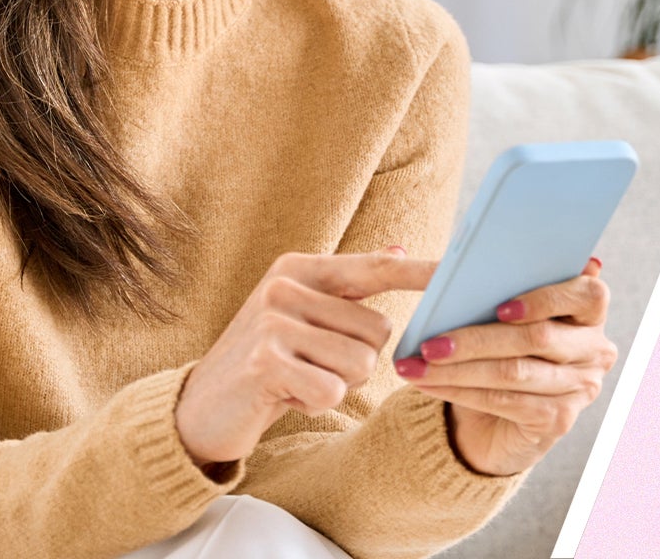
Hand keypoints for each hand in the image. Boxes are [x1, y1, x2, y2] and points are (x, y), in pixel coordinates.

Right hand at [176, 247, 431, 467]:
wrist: (199, 408)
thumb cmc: (267, 361)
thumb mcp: (304, 315)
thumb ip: (348, 287)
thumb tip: (400, 250)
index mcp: (299, 268)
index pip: (376, 268)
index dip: (422, 273)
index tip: (460, 274)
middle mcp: (285, 287)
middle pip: (379, 331)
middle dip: (357, 361)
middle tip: (311, 366)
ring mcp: (272, 323)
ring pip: (361, 364)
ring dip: (338, 384)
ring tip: (298, 379)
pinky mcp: (266, 363)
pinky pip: (333, 391)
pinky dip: (316, 403)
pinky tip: (285, 397)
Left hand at [395, 259, 617, 475]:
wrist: (500, 419)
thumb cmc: (504, 353)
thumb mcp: (506, 321)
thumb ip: (506, 293)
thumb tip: (468, 273)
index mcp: (591, 314)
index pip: (589, 295)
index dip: (548, 299)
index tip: (500, 307)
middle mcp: (596, 351)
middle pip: (538, 338)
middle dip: (476, 339)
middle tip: (429, 343)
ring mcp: (581, 388)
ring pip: (513, 372)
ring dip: (458, 369)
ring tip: (417, 365)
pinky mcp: (558, 420)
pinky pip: (502, 401)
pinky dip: (459, 391)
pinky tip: (429, 384)